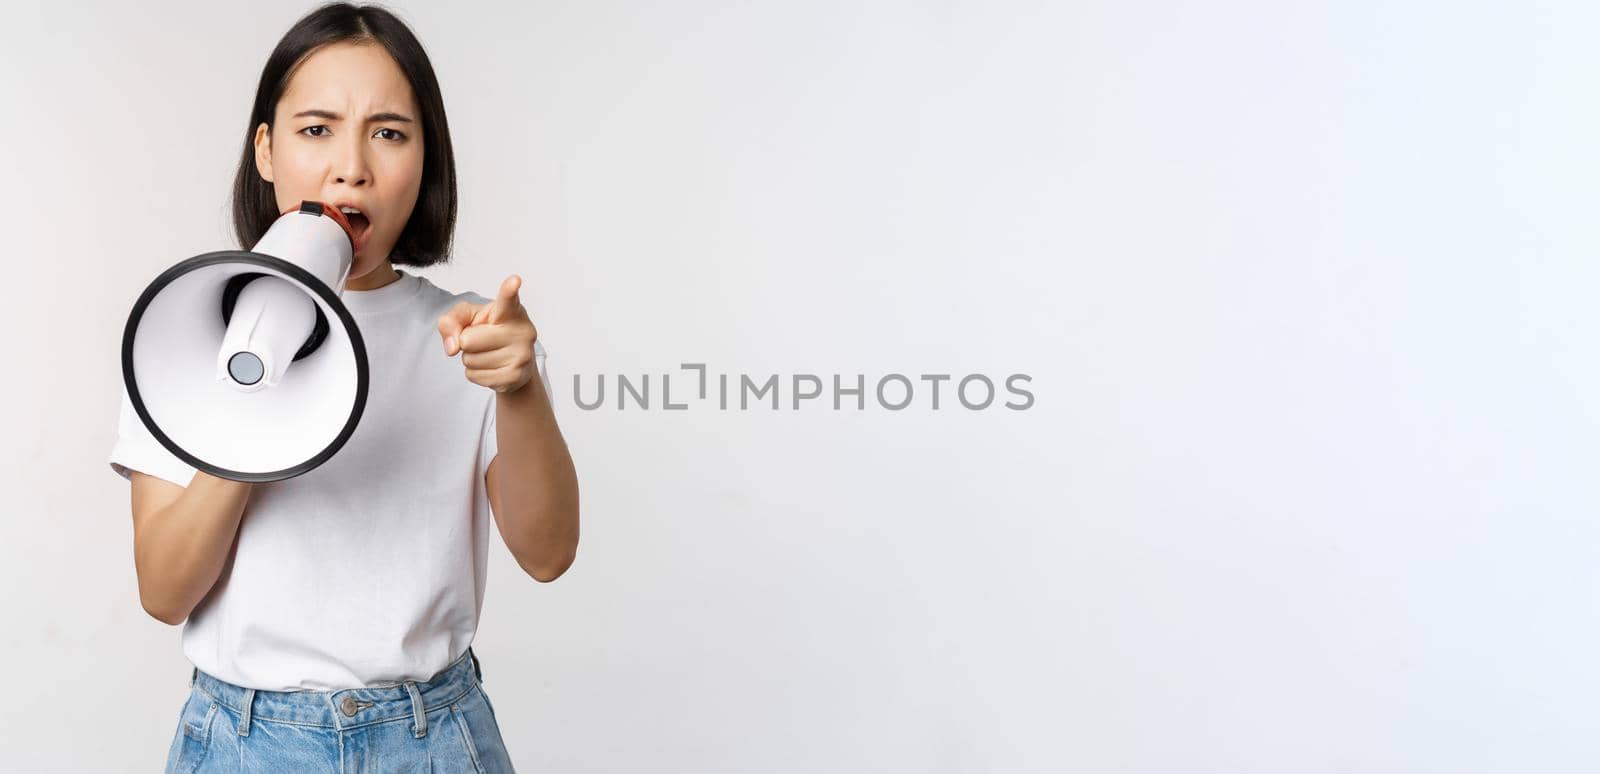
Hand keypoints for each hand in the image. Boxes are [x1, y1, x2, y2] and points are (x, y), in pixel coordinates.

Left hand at [437, 274, 539, 393]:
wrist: (515, 362)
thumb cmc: (489, 332)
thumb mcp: (468, 317)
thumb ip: (451, 321)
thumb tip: (452, 348)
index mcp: (511, 310)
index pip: (508, 299)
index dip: (509, 290)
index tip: (514, 281)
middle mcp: (522, 330)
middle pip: (468, 340)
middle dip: (466, 342)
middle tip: (483, 340)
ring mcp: (521, 355)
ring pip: (470, 360)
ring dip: (471, 359)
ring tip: (489, 353)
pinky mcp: (515, 376)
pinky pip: (474, 376)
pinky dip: (475, 373)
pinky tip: (491, 367)